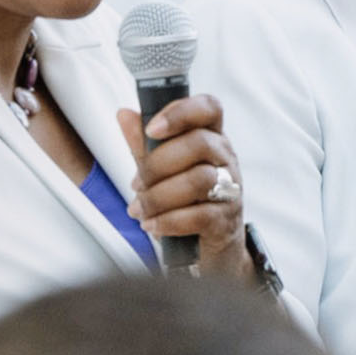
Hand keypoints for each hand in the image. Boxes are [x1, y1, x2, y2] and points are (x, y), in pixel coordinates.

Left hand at [119, 95, 247, 279]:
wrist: (207, 247)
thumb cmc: (182, 201)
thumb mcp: (160, 171)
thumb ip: (143, 145)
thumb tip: (124, 114)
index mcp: (211, 137)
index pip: (209, 107)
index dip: (181, 112)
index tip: (150, 129)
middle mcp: (226, 158)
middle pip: (199, 143)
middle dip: (158, 164)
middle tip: (137, 184)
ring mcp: (230, 188)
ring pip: (199, 180)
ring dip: (159, 196)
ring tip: (139, 209)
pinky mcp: (226, 220)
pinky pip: (200, 215)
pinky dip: (168, 221)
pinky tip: (152, 225)